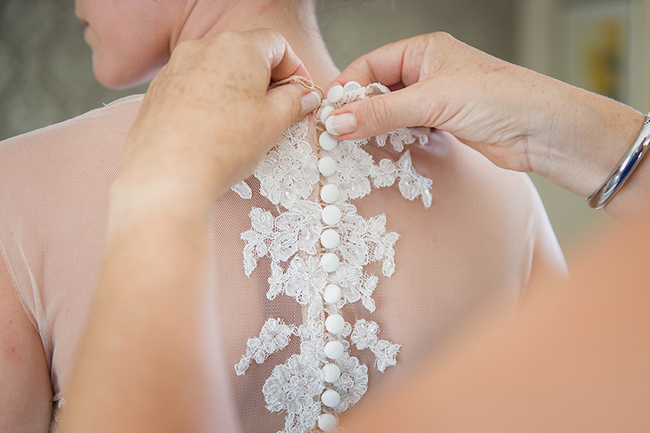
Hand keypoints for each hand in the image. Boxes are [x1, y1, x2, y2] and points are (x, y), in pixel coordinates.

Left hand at [114, 29, 319, 214]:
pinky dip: (209, 103)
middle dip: (266, 82)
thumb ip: (293, 101)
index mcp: (237, 47)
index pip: (277, 45)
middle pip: (245, 55)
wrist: (168, 175)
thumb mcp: (273, 122)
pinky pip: (193, 89)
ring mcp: (175, 68)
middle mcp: (202, 48)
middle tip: (278, 113)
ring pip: (217, 73)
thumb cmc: (223, 145)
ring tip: (244, 128)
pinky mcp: (158, 92)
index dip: (295, 70)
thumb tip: (303, 96)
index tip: (301, 94)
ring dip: (237, 93)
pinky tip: (214, 133)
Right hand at [326, 32, 643, 199]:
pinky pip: (405, 128)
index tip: (327, 113)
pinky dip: (391, 139)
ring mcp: (435, 98)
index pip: (370, 64)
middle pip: (377, 88)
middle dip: (357, 109)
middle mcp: (427, 71)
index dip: (347, 88)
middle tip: (336, 133)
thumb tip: (338, 121)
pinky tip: (380, 149)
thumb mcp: (432, 101)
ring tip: (353, 143)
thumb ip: (382, 112)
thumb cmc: (500, 98)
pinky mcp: (442, 123)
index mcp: (424, 50)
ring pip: (390, 111)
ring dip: (373, 127)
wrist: (542, 131)